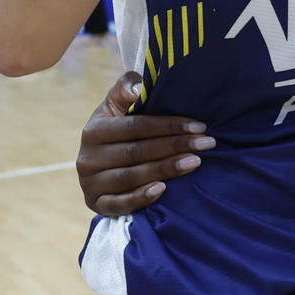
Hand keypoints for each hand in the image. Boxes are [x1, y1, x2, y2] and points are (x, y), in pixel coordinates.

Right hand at [77, 72, 214, 215]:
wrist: (101, 162)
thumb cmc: (119, 128)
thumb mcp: (117, 105)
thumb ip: (125, 89)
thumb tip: (136, 89)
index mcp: (94, 130)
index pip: (136, 127)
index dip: (169, 126)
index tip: (199, 126)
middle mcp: (87, 158)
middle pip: (137, 152)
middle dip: (175, 146)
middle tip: (206, 144)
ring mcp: (89, 183)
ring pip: (131, 177)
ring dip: (165, 170)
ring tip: (195, 162)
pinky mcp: (95, 204)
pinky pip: (117, 205)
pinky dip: (140, 198)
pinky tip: (163, 190)